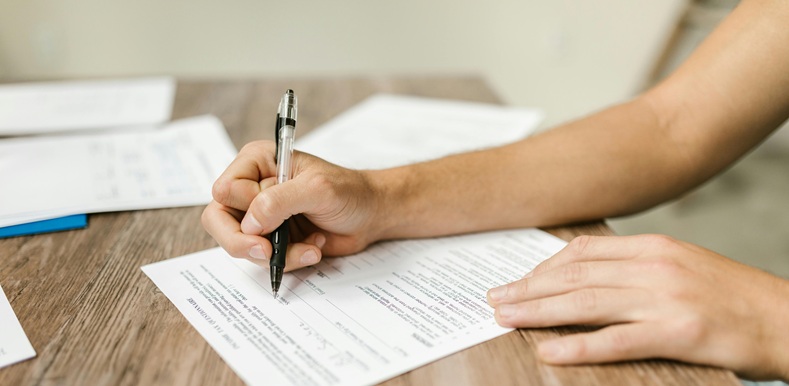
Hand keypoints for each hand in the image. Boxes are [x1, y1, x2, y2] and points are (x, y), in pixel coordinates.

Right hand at [201, 141, 383, 270]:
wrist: (371, 215)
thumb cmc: (349, 191)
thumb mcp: (317, 189)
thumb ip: (279, 201)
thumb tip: (249, 223)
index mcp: (257, 162)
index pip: (224, 190)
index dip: (244, 209)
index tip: (270, 220)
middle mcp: (252, 187)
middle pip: (218, 220)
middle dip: (243, 243)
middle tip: (267, 253)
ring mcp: (261, 215)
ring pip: (241, 245)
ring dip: (277, 254)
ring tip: (311, 246)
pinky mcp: (272, 238)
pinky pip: (263, 259)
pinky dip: (289, 260)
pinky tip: (314, 248)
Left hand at [486, 234, 788, 380]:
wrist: (787, 318)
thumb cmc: (731, 297)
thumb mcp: (679, 266)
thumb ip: (635, 268)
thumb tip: (586, 278)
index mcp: (653, 247)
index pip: (582, 252)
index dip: (541, 268)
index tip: (516, 281)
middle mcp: (654, 266)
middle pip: (575, 276)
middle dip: (528, 288)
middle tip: (494, 300)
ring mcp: (666, 298)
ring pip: (586, 303)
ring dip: (538, 312)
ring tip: (505, 319)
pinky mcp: (680, 332)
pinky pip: (617, 341)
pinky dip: (579, 346)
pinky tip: (550, 351)